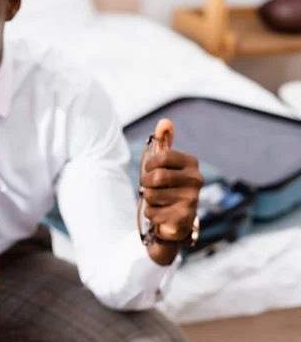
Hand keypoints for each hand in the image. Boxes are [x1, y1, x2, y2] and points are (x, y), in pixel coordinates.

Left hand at [141, 120, 203, 264]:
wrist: (179, 219)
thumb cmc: (168, 186)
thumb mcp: (165, 163)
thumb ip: (164, 142)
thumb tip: (164, 122)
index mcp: (191, 163)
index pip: (162, 156)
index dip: (149, 164)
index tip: (149, 169)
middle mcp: (196, 179)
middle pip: (156, 178)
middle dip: (145, 183)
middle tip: (149, 186)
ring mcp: (192, 199)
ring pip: (151, 195)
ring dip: (148, 199)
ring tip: (158, 199)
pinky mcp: (183, 217)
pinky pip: (152, 211)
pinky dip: (150, 212)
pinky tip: (161, 212)